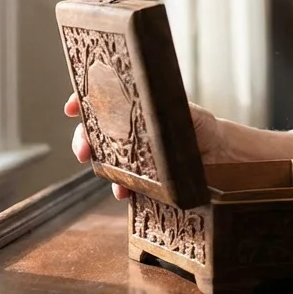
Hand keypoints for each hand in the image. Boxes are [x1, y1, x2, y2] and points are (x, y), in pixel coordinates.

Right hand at [64, 92, 232, 199]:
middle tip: (83, 150)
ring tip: (107, 174)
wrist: (220, 157)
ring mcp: (131, 157)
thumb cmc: (201, 127)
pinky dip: (120, 189)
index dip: (82, 102)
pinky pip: (122, 185)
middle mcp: (127, 133)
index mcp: (134, 109)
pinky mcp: (140, 180)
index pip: (100, 101)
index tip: (72, 108)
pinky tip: (123, 192)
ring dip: (101, 169)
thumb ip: (168, 108)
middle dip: (82, 140)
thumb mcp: (186, 112)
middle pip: (93, 133)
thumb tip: (155, 104)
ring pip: (104, 161)